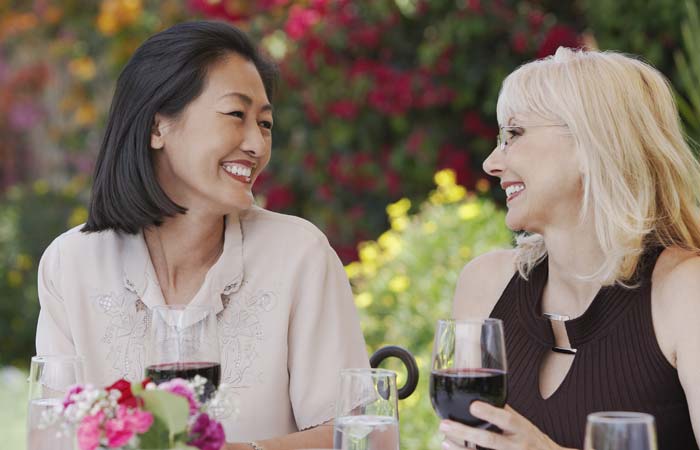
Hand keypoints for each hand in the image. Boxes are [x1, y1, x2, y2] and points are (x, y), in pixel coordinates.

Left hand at [439, 402, 569, 449]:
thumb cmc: (532, 439)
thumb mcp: (524, 424)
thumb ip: (505, 412)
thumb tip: (482, 397)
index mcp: (522, 429)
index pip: (507, 419)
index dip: (491, 413)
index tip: (472, 406)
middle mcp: (517, 446)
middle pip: (490, 440)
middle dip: (465, 433)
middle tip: (444, 424)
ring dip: (461, 448)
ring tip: (445, 439)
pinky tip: (452, 449)